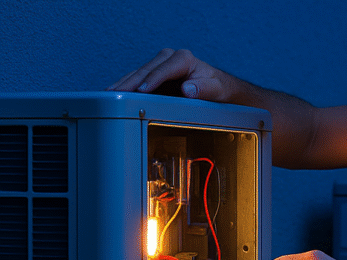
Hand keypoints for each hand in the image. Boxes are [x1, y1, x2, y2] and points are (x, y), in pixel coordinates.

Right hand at [107, 49, 233, 101]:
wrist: (216, 86)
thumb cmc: (216, 87)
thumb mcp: (215, 89)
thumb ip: (204, 89)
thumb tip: (188, 89)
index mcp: (183, 58)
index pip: (163, 69)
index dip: (152, 80)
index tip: (142, 90)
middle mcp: (169, 58)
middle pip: (146, 70)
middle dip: (131, 82)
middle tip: (117, 93)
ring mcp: (159, 65)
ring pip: (138, 73)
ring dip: (123, 84)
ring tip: (110, 94)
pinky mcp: (153, 74)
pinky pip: (137, 79)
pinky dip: (126, 86)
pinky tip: (115, 93)